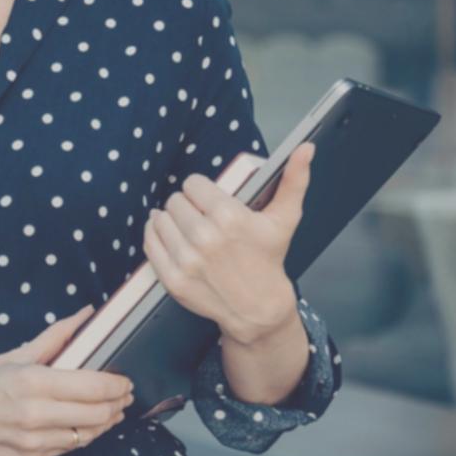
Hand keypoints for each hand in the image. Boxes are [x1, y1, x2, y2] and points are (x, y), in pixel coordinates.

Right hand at [0, 303, 133, 455]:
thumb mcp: (12, 354)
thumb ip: (55, 337)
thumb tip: (85, 315)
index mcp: (32, 382)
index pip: (93, 387)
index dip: (117, 385)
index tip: (125, 380)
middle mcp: (35, 415)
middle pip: (97, 414)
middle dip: (117, 405)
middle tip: (124, 395)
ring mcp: (32, 442)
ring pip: (86, 436)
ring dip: (104, 423)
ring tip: (112, 412)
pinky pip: (67, 449)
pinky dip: (81, 437)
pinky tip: (85, 426)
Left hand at [144, 141, 314, 345]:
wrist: (258, 308)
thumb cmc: (269, 258)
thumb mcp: (285, 218)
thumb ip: (294, 179)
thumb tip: (305, 147)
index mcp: (230, 218)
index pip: (193, 184)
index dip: (200, 190)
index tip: (208, 199)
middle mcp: (206, 239)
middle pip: (175, 201)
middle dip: (186, 205)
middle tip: (198, 215)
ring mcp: (187, 261)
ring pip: (160, 219)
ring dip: (169, 220)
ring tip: (185, 226)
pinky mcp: (173, 279)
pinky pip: (150, 243)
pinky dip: (155, 235)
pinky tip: (168, 235)